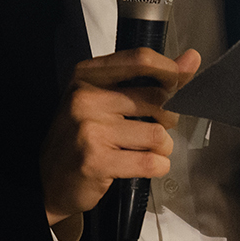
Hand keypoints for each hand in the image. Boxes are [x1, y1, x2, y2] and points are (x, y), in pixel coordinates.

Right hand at [41, 47, 202, 226]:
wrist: (47, 182)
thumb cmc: (82, 135)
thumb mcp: (105, 97)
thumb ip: (148, 78)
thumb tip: (192, 58)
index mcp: (87, 75)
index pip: (140, 59)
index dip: (170, 70)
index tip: (182, 81)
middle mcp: (85, 98)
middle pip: (157, 99)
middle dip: (168, 118)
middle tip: (154, 129)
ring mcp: (90, 130)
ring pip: (157, 134)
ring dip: (162, 147)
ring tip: (147, 151)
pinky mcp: (96, 161)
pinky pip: (150, 161)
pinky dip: (158, 166)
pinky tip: (147, 166)